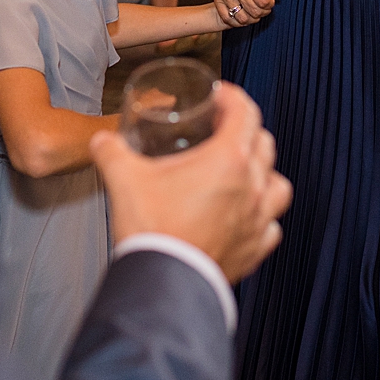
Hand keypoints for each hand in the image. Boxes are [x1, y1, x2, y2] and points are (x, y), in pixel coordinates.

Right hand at [91, 82, 292, 282]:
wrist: (162, 283)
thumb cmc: (151, 229)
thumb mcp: (124, 178)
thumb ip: (111, 152)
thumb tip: (101, 141)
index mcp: (228, 160)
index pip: (245, 113)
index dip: (233, 98)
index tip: (221, 97)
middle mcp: (251, 187)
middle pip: (264, 143)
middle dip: (247, 130)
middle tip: (224, 130)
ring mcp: (257, 219)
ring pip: (278, 184)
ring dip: (264, 172)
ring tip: (244, 173)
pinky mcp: (255, 249)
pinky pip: (271, 226)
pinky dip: (263, 216)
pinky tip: (246, 216)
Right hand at [202, 0, 281, 22]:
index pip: (263, 1)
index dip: (270, 3)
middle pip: (255, 12)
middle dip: (264, 11)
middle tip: (264, 5)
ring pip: (242, 18)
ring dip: (252, 18)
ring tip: (255, 11)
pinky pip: (227, 18)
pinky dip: (237, 21)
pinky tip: (243, 14)